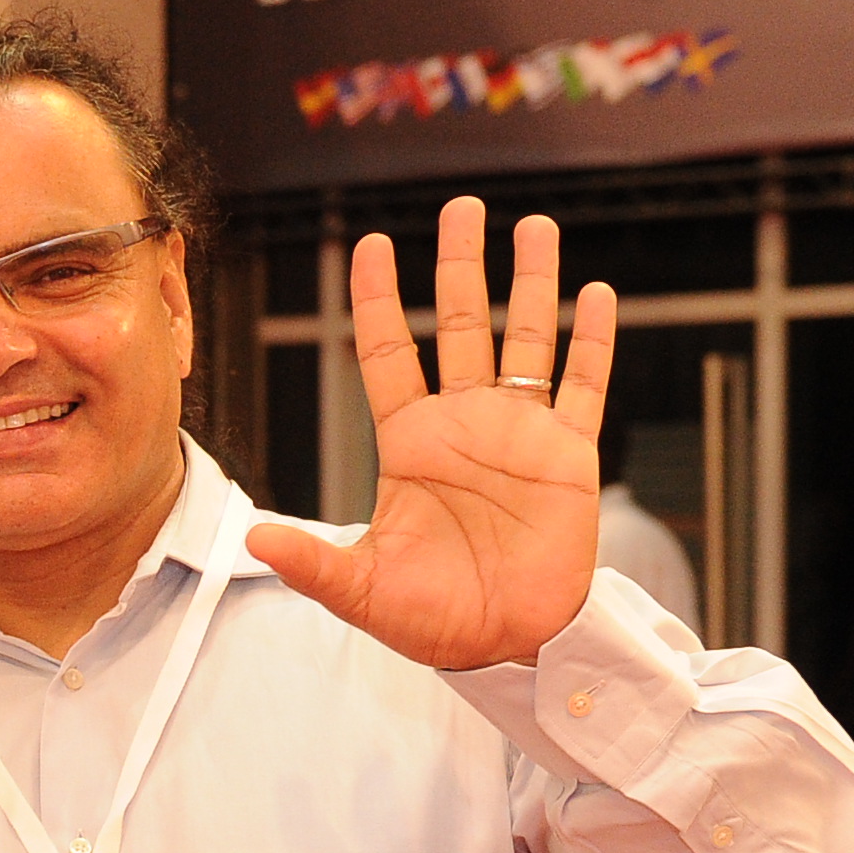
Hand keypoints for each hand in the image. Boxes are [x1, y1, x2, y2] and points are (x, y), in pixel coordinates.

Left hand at [247, 196, 616, 671]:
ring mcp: (519, 435)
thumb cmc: (431, 620)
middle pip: (460, 324)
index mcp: (410, 443)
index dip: (378, 301)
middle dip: (461, 265)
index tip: (370, 244)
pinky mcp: (569, 457)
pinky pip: (583, 386)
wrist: (505, 647)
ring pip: (527, 339)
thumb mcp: (361, 591)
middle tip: (464, 206)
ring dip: (531, 284)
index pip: (388, 354)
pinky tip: (599, 293)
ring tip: (534, 226)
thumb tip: (255, 538)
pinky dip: (593, 341)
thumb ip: (314, 561)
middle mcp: (464, 425)